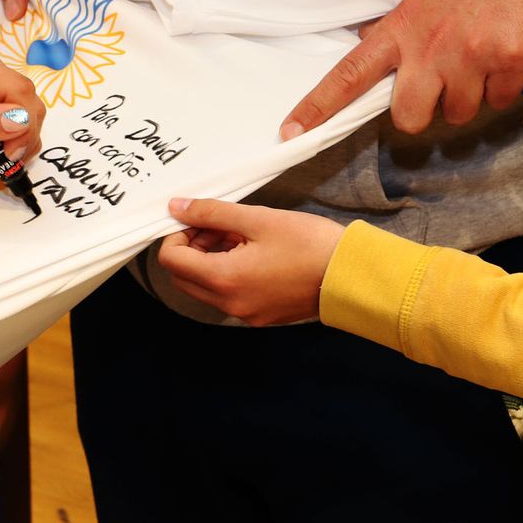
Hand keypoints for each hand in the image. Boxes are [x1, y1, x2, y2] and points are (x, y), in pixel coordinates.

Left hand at [0, 45, 45, 191]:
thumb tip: (19, 119)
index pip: (17, 89)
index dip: (22, 123)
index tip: (8, 152)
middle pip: (28, 99)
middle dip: (24, 133)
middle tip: (5, 158)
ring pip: (31, 110)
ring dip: (24, 139)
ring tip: (0, 157)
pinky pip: (26, 119)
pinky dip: (21, 140)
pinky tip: (2, 152)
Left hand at [157, 198, 345, 325]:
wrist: (351, 275)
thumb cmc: (309, 244)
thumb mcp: (258, 219)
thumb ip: (212, 212)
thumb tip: (177, 207)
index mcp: (224, 279)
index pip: (171, 261)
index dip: (175, 235)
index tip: (195, 218)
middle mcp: (229, 304)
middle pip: (184, 277)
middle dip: (191, 247)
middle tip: (216, 224)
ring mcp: (245, 313)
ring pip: (206, 287)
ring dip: (211, 258)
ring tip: (240, 233)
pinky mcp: (260, 315)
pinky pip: (229, 294)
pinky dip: (230, 271)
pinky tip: (254, 251)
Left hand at [280, 0, 522, 139]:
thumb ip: (402, 22)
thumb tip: (372, 40)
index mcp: (403, 25)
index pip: (350, 72)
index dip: (319, 105)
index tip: (291, 131)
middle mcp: (431, 46)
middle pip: (409, 118)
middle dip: (423, 113)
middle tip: (440, 88)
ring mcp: (471, 55)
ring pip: (459, 114)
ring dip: (471, 96)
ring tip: (483, 57)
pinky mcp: (510, 60)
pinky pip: (501, 100)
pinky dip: (506, 86)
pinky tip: (510, 52)